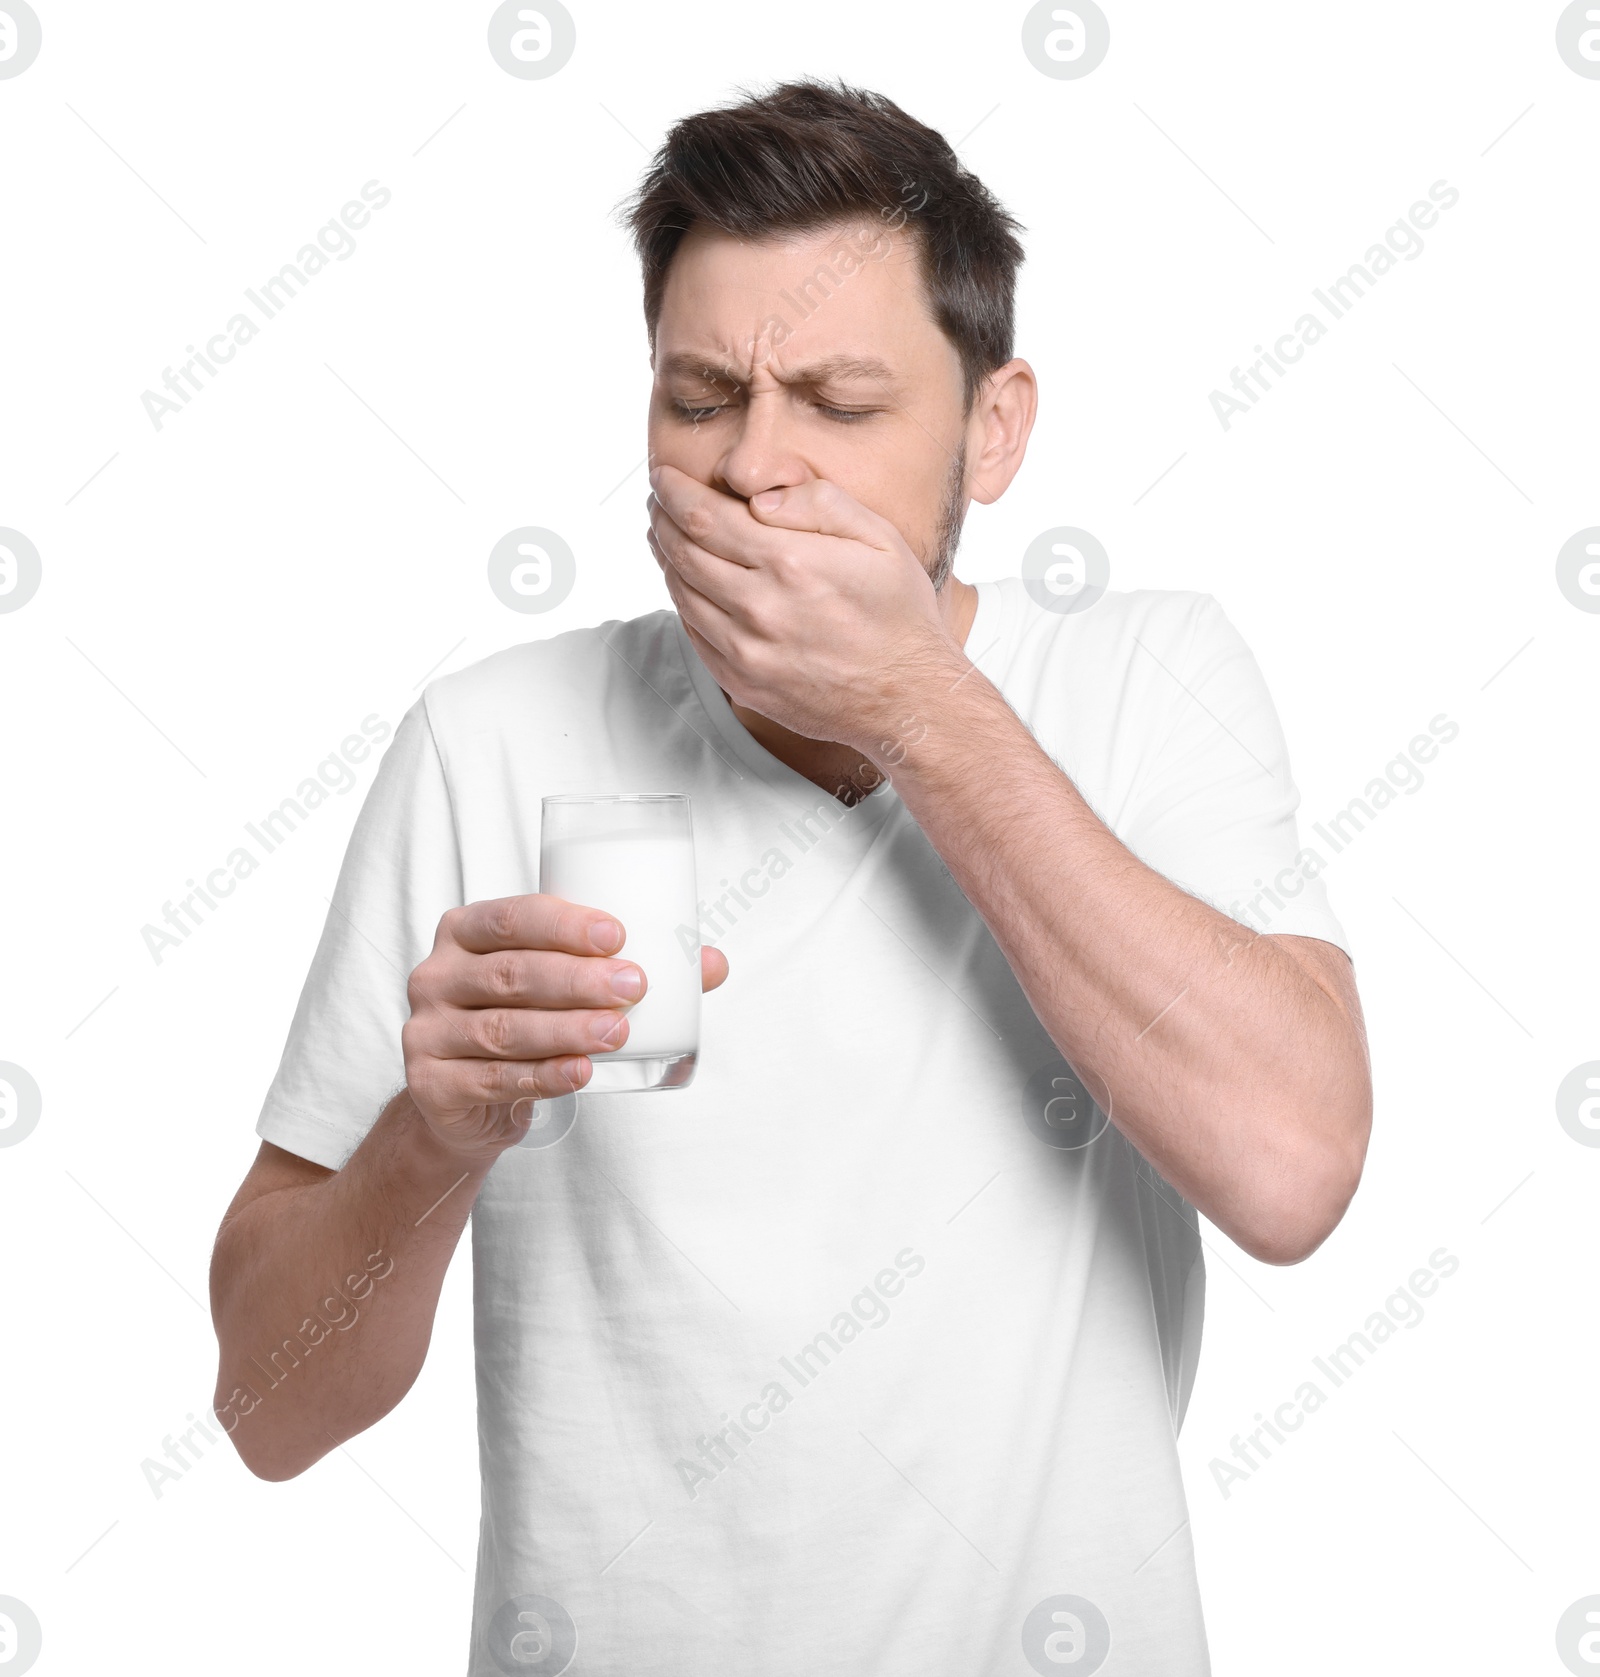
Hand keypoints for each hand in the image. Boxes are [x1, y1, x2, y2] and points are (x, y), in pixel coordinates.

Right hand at [402, 893, 728, 1157]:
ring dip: (567, 1029)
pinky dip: (544, 1076)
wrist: (464, 1097)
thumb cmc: (525, 1018)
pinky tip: (582, 1072)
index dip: (563, 924)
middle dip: (577, 979)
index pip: (511, 917)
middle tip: (633, 986)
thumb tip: (711, 963)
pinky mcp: (432, 1084)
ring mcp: (428, 1031)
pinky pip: (495, 1079)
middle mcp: (437, 975)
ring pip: (505, 1028)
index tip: (617, 934)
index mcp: (466, 932)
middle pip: (511, 973)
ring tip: (619, 1031)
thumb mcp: (562, 985)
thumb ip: (626, 967)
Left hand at [647, 464, 960, 751]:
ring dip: (665, 557)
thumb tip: (760, 497)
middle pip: (681, 551)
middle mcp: (760, 608)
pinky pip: (693, 632)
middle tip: (659, 500)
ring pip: (680, 592)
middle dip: (662, 518)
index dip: (674, 491)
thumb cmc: (900, 616)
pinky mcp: (741, 682)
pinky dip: (682, 600)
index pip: (704, 516)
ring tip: (665, 534)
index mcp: (792, 563)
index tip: (664, 477)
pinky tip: (689, 582)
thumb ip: (820, 504)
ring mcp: (746, 651)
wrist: (908, 699)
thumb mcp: (880, 539)